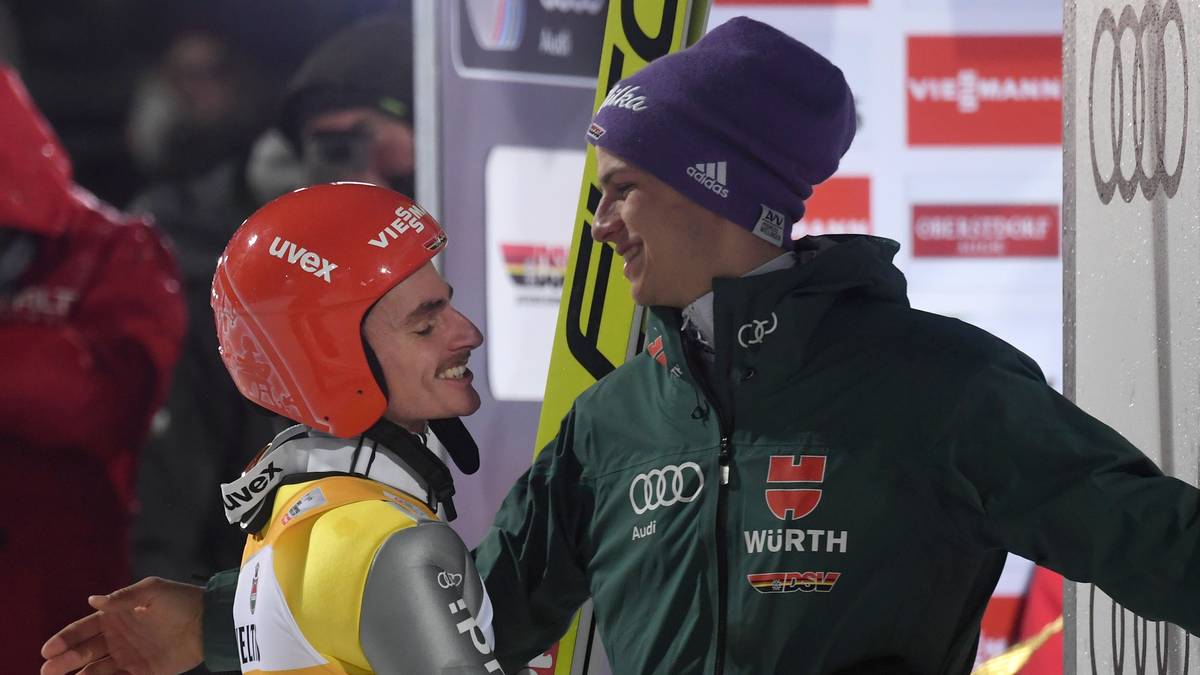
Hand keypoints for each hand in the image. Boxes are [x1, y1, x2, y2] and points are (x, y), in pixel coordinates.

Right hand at [41, 577, 204, 674]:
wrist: (209, 622)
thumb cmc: (181, 601)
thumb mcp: (152, 591)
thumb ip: (123, 597)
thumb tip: (93, 600)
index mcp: (116, 616)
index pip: (83, 630)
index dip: (65, 639)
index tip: (48, 650)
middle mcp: (117, 638)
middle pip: (84, 652)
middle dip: (64, 661)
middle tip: (48, 670)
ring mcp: (128, 656)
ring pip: (96, 669)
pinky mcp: (142, 672)